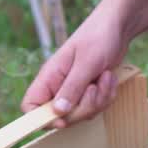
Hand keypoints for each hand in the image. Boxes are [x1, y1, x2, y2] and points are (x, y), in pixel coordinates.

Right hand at [21, 4, 130, 128]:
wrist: (117, 28)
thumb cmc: (98, 38)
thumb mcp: (86, 63)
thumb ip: (72, 88)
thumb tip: (57, 112)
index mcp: (49, 77)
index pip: (30, 105)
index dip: (40, 118)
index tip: (62, 119)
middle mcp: (58, 86)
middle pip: (62, 117)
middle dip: (84, 107)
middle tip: (94, 87)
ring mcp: (75, 91)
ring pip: (83, 114)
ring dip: (100, 99)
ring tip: (104, 77)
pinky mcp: (89, 92)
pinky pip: (96, 108)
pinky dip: (107, 96)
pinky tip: (109, 78)